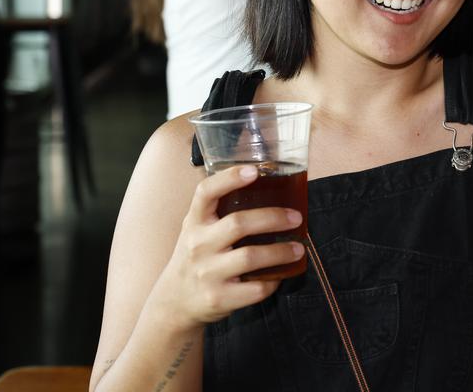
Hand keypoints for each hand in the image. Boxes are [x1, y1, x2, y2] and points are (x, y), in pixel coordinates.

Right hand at [150, 165, 304, 328]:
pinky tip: (281, 274)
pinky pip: (255, 288)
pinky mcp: (218, 298)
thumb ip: (220, 211)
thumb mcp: (198, 230)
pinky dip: (273, 281)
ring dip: (280, 252)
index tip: (254, 170)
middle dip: (273, 218)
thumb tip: (269, 187)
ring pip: (250, 257)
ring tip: (298, 248)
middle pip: (238, 224)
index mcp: (195, 222)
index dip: (229, 178)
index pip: (205, 192)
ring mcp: (207, 273)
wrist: (174, 302)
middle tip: (296, 217)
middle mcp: (198, 245)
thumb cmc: (196, 257)